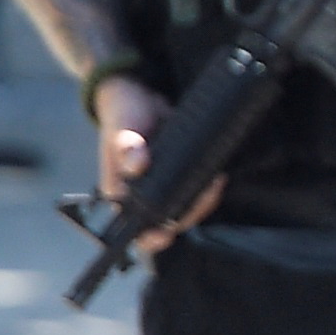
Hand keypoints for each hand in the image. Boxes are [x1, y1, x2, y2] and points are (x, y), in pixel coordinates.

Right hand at [96, 77, 224, 249]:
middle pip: (168, 221)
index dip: (151, 237)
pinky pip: (196, 191)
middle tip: (209, 189)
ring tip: (214, 180)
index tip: (165, 234)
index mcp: (119, 193)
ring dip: (203, 199)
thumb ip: (126, 145)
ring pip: (186, 208)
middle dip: (191, 211)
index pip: (135, 228)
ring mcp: (162, 188)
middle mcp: (141, 196)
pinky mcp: (179, 177)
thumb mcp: (122, 126)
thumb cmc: (124, 116)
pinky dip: (207, 186)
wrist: (140, 97)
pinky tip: (216, 175)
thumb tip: (138, 164)